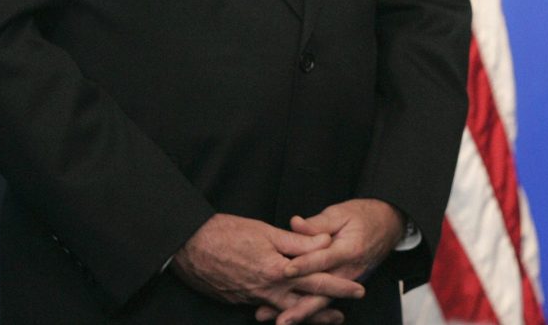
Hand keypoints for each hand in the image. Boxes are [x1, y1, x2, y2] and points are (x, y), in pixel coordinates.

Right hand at [172, 213, 363, 315]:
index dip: (339, 285)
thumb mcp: (267, 232)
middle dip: (325, 311)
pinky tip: (286, 311)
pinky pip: (266, 308)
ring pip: (285, 311)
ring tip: (321, 318)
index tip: (357, 289)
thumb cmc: (227, 233)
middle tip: (343, 316)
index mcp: (278, 270)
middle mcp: (267, 289)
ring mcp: (252, 298)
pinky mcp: (239, 300)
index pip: (317, 280)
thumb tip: (325, 242)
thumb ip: (298, 241)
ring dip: (304, 315)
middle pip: (303, 303)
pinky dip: (280, 311)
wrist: (190, 247)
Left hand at [273, 198, 403, 323]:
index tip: (286, 270)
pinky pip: (327, 299)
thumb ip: (317, 223)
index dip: (305, 265)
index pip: (325, 259)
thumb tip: (295, 223)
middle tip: (283, 318)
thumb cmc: (363, 216)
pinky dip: (310, 309)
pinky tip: (292, 315)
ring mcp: (349, 281)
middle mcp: (351, 270)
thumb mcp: (340, 213)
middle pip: (325, 291)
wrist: (388, 224)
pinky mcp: (346, 286)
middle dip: (302, 306)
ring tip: (283, 321)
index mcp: (350, 249)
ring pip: (324, 300)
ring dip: (304, 312)